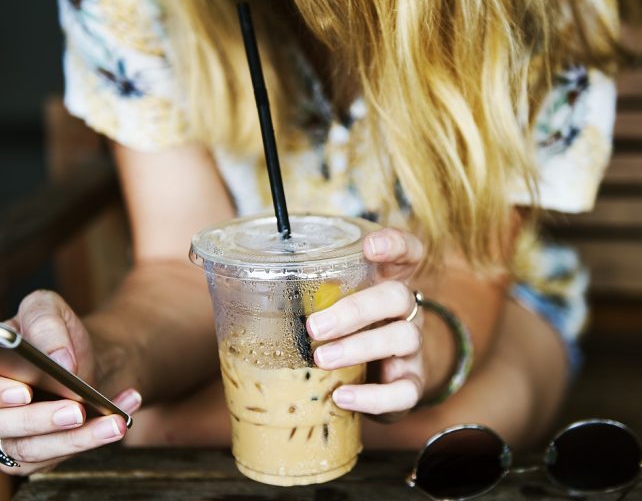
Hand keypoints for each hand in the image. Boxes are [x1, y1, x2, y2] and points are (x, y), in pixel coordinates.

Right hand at [0, 290, 142, 474]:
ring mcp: (0, 437)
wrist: (82, 358)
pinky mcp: (29, 456)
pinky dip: (92, 439)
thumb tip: (58, 359)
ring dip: (74, 438)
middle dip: (37, 419)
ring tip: (112, 421)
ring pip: (27, 449)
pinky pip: (55, 457)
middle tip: (76, 408)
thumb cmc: (53, 334)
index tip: (23, 390)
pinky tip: (119, 419)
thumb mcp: (48, 309)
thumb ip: (46, 322)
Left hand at [306, 227, 424, 419]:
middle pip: (397, 296)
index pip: (407, 252)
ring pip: (402, 338)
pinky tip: (342, 396)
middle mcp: (405, 311)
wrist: (382, 377)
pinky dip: (373, 396)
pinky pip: (404, 391)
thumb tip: (229, 285)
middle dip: (355, 310)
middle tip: (314, 326)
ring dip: (358, 348)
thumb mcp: (333, 305)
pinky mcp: (411, 383)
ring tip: (321, 359)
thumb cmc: (347, 331)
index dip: (394, 244)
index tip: (369, 246)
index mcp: (387, 282)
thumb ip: (305, 293)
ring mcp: (412, 348)